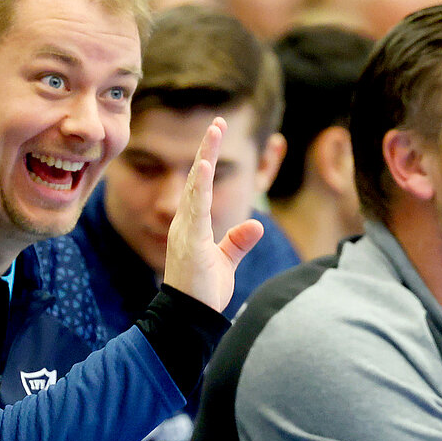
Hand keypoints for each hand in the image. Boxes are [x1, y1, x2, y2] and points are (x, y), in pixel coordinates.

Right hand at [161, 116, 263, 312]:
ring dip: (204, 158)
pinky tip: (203, 167)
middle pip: (195, 178)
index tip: (216, 133)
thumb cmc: (202, 293)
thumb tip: (257, 225)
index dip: (207, 160)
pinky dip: (198, 187)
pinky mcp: (188, 242)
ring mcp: (185, 231)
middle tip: (218, 122)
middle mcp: (184, 223)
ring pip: (194, 187)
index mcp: (191, 226)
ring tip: (213, 132)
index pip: (199, 187)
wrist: (188, 318)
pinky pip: (194, 209)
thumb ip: (238, 242)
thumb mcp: (225, 262)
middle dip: (206, 149)